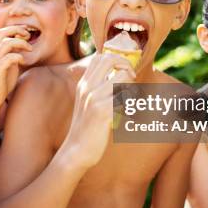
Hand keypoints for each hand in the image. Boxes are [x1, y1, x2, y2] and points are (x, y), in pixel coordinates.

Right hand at [0, 25, 31, 108]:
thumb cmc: (2, 84)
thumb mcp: (11, 67)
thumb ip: (15, 56)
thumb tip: (24, 48)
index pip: (3, 32)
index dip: (16, 28)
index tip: (27, 33)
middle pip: (2, 32)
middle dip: (16, 29)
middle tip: (28, 35)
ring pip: (5, 43)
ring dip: (20, 43)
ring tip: (30, 48)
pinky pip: (7, 58)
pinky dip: (17, 57)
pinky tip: (23, 61)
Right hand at [61, 53, 134, 169]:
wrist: (76, 151)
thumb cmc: (87, 128)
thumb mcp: (87, 103)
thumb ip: (97, 88)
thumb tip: (118, 76)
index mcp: (84, 84)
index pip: (100, 57)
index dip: (116, 59)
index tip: (124, 72)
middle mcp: (87, 88)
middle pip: (109, 59)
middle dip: (126, 65)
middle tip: (131, 79)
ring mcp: (94, 99)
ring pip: (122, 77)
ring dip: (131, 86)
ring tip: (129, 100)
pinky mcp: (102, 112)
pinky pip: (124, 98)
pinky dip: (129, 104)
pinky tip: (125, 114)